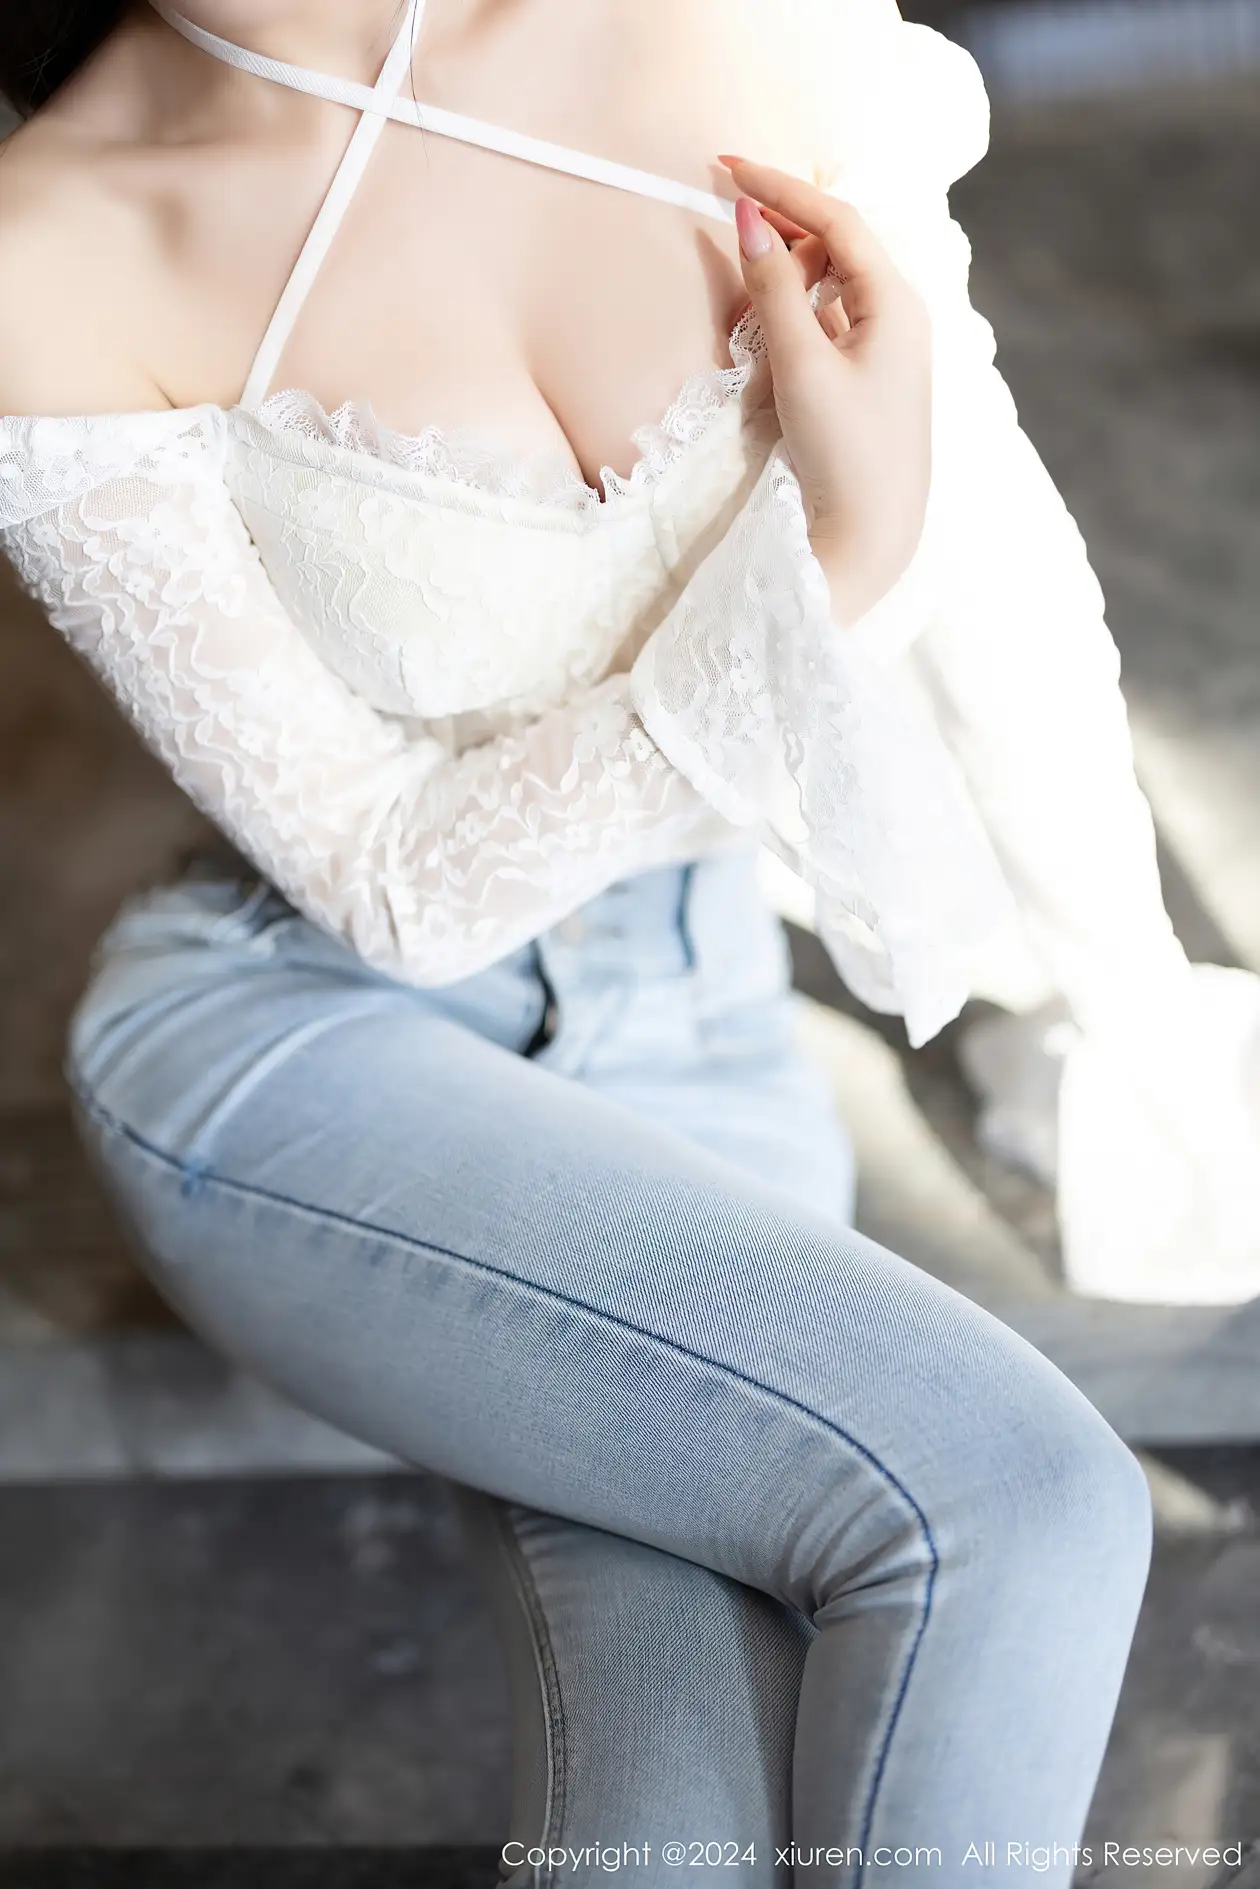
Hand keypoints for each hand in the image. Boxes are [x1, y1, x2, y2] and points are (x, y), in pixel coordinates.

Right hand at [719, 157, 932, 626]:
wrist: (872, 536)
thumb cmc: (844, 452)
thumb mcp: (801, 364)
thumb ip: (773, 288)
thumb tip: (751, 219)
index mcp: (896, 302)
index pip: (837, 219)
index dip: (781, 188)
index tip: (728, 168)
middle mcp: (901, 316)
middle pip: (838, 245)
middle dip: (784, 231)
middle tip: (730, 226)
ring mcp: (889, 348)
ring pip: (833, 285)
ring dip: (788, 278)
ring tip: (747, 298)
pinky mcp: (871, 378)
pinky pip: (831, 322)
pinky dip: (797, 315)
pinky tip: (770, 334)